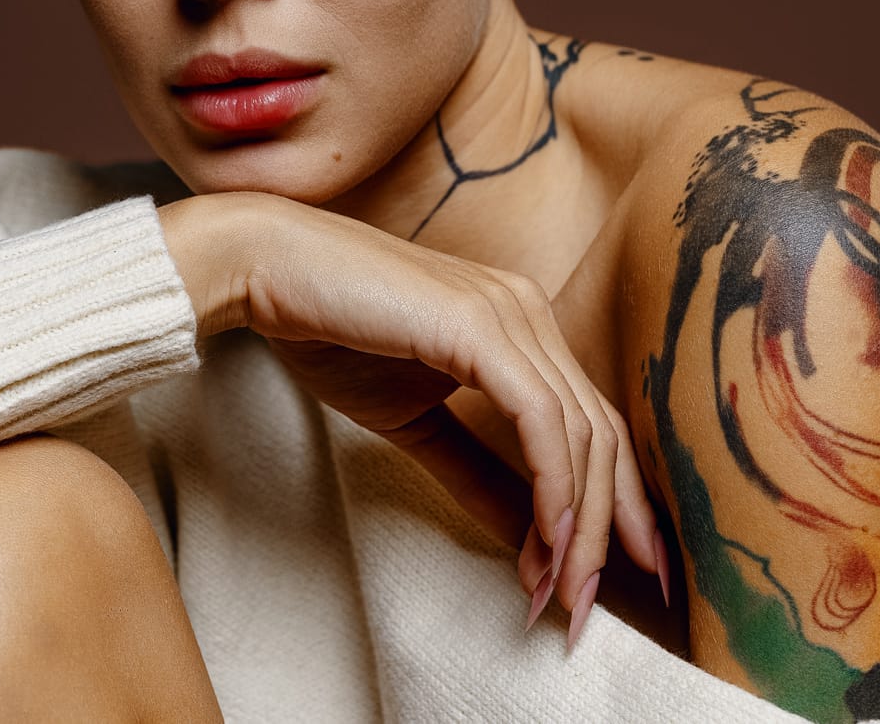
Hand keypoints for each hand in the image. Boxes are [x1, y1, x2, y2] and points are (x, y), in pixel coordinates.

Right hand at [160, 192, 661, 631]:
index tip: (604, 580)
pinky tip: (547, 542)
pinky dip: (552, 486)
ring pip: (580, 435)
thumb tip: (523, 536)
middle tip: (589, 611)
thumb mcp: (414, 420)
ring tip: (561, 595)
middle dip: (608, 532)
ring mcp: (511, 314)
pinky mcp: (481, 327)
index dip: (610, 506)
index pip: (591, 424)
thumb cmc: (330, 331)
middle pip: (602, 435)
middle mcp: (529, 313)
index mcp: (519, 326)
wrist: (269, 268)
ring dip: (579, 528)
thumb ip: (473, 470)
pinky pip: (541, 419)